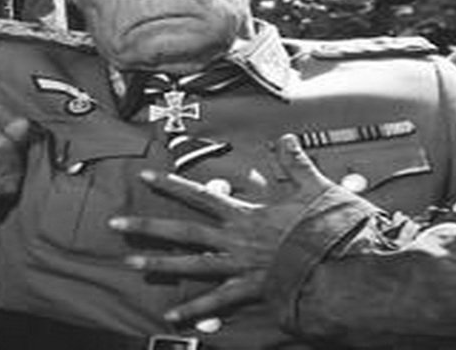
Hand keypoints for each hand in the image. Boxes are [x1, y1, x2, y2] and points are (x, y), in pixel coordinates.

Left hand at [109, 133, 334, 322]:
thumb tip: (285, 138)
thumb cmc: (327, 227)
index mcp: (245, 214)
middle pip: (183, 230)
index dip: (170, 185)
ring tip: (130, 263)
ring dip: (158, 264)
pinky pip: (216, 302)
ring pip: (190, 265)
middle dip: (146, 226)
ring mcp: (238, 266)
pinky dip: (194, 310)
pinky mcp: (249, 290)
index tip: (145, 176)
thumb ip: (295, 163)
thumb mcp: (313, 187)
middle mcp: (234, 239)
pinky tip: (171, 317)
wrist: (341, 263)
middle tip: (115, 224)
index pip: (200, 195)